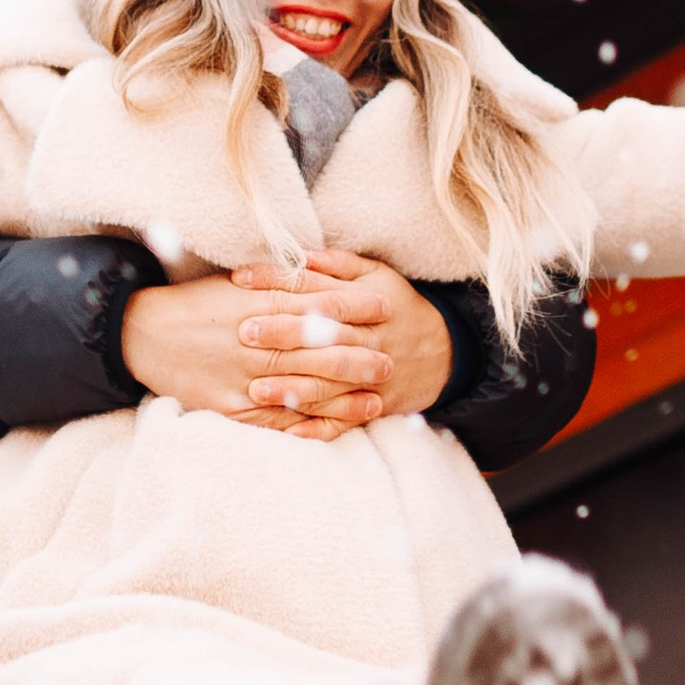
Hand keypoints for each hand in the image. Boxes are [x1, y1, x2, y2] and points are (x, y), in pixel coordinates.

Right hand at [121, 272, 387, 437]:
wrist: (144, 334)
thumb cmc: (195, 305)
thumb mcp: (236, 285)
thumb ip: (277, 282)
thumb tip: (321, 274)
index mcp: (257, 307)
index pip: (315, 306)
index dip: (353, 307)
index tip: (384, 306)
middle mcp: (254, 344)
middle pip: (316, 353)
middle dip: (357, 358)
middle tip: (390, 362)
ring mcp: (243, 380)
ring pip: (302, 391)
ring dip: (342, 398)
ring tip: (375, 399)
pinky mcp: (230, 408)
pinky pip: (275, 422)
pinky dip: (305, 426)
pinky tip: (332, 428)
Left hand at [232, 252, 454, 425]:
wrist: (444, 353)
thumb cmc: (398, 307)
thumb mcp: (377, 276)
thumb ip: (338, 265)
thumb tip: (299, 254)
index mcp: (366, 302)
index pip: (317, 288)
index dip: (278, 281)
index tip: (241, 279)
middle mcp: (369, 339)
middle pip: (324, 336)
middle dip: (285, 335)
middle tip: (245, 333)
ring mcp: (372, 376)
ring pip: (331, 383)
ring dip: (294, 387)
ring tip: (256, 389)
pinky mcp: (374, 405)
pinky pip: (344, 419)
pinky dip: (317, 427)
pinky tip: (288, 431)